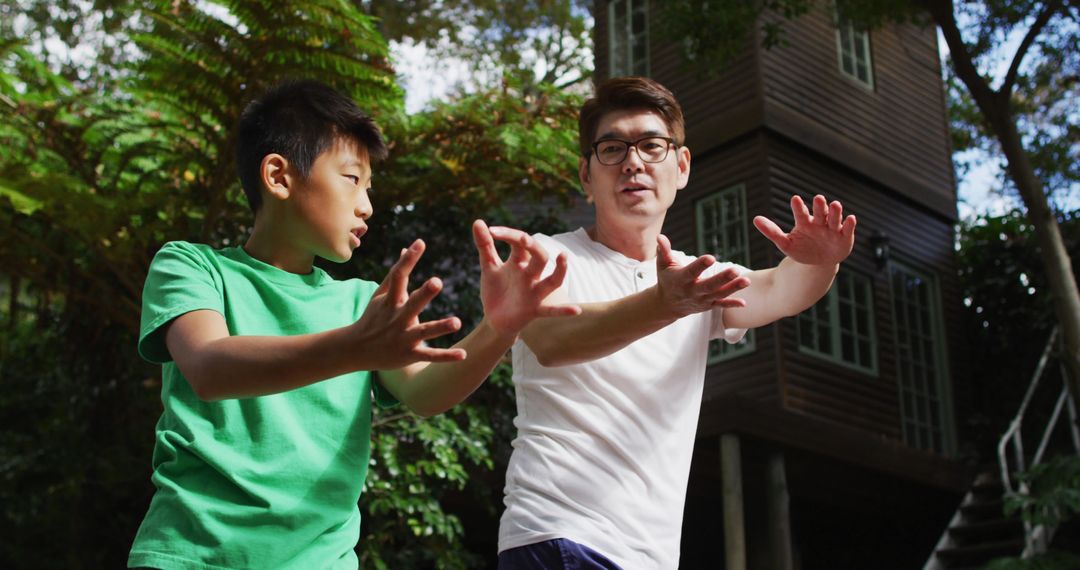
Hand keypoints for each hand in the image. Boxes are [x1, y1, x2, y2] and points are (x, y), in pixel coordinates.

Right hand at [352, 239, 465, 369]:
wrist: (355, 350)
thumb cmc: (373, 317)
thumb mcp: (380, 295)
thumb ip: (396, 273)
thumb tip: (406, 248)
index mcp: (390, 301)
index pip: (398, 277)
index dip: (408, 260)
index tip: (420, 243)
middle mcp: (397, 318)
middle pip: (412, 304)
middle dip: (424, 294)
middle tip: (437, 281)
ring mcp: (403, 337)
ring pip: (424, 332)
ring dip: (440, 327)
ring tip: (457, 322)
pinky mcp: (409, 354)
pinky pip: (430, 356)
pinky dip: (446, 356)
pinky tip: (463, 354)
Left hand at [476, 220, 580, 335]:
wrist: (494, 320)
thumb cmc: (496, 290)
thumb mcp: (489, 267)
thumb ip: (485, 245)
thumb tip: (478, 221)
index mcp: (519, 262)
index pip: (520, 242)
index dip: (508, 234)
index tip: (490, 231)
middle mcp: (531, 275)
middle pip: (539, 256)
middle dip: (533, 246)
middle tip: (522, 238)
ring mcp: (535, 292)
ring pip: (552, 280)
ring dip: (560, 270)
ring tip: (563, 256)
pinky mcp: (534, 310)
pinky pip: (552, 311)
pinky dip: (564, 311)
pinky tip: (577, 311)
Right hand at [655, 234, 749, 317]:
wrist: (667, 304)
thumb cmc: (667, 278)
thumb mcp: (663, 264)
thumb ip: (664, 251)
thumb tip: (660, 237)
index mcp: (680, 280)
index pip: (691, 272)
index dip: (700, 266)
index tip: (710, 257)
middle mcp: (691, 291)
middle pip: (708, 286)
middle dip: (722, 279)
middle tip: (735, 270)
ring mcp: (701, 300)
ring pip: (718, 295)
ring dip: (733, 289)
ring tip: (746, 280)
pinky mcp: (708, 305)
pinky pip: (721, 305)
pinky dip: (731, 304)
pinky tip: (744, 303)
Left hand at [753, 195, 855, 265]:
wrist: (818, 263)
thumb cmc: (801, 250)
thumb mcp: (785, 243)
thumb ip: (771, 231)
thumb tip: (755, 219)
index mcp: (805, 223)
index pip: (801, 213)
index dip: (798, 207)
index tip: (795, 199)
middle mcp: (819, 223)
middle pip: (820, 212)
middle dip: (819, 206)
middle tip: (818, 198)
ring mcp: (833, 229)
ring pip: (834, 218)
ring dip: (835, 212)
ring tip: (835, 205)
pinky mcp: (845, 237)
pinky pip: (847, 229)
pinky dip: (849, 224)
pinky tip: (850, 218)